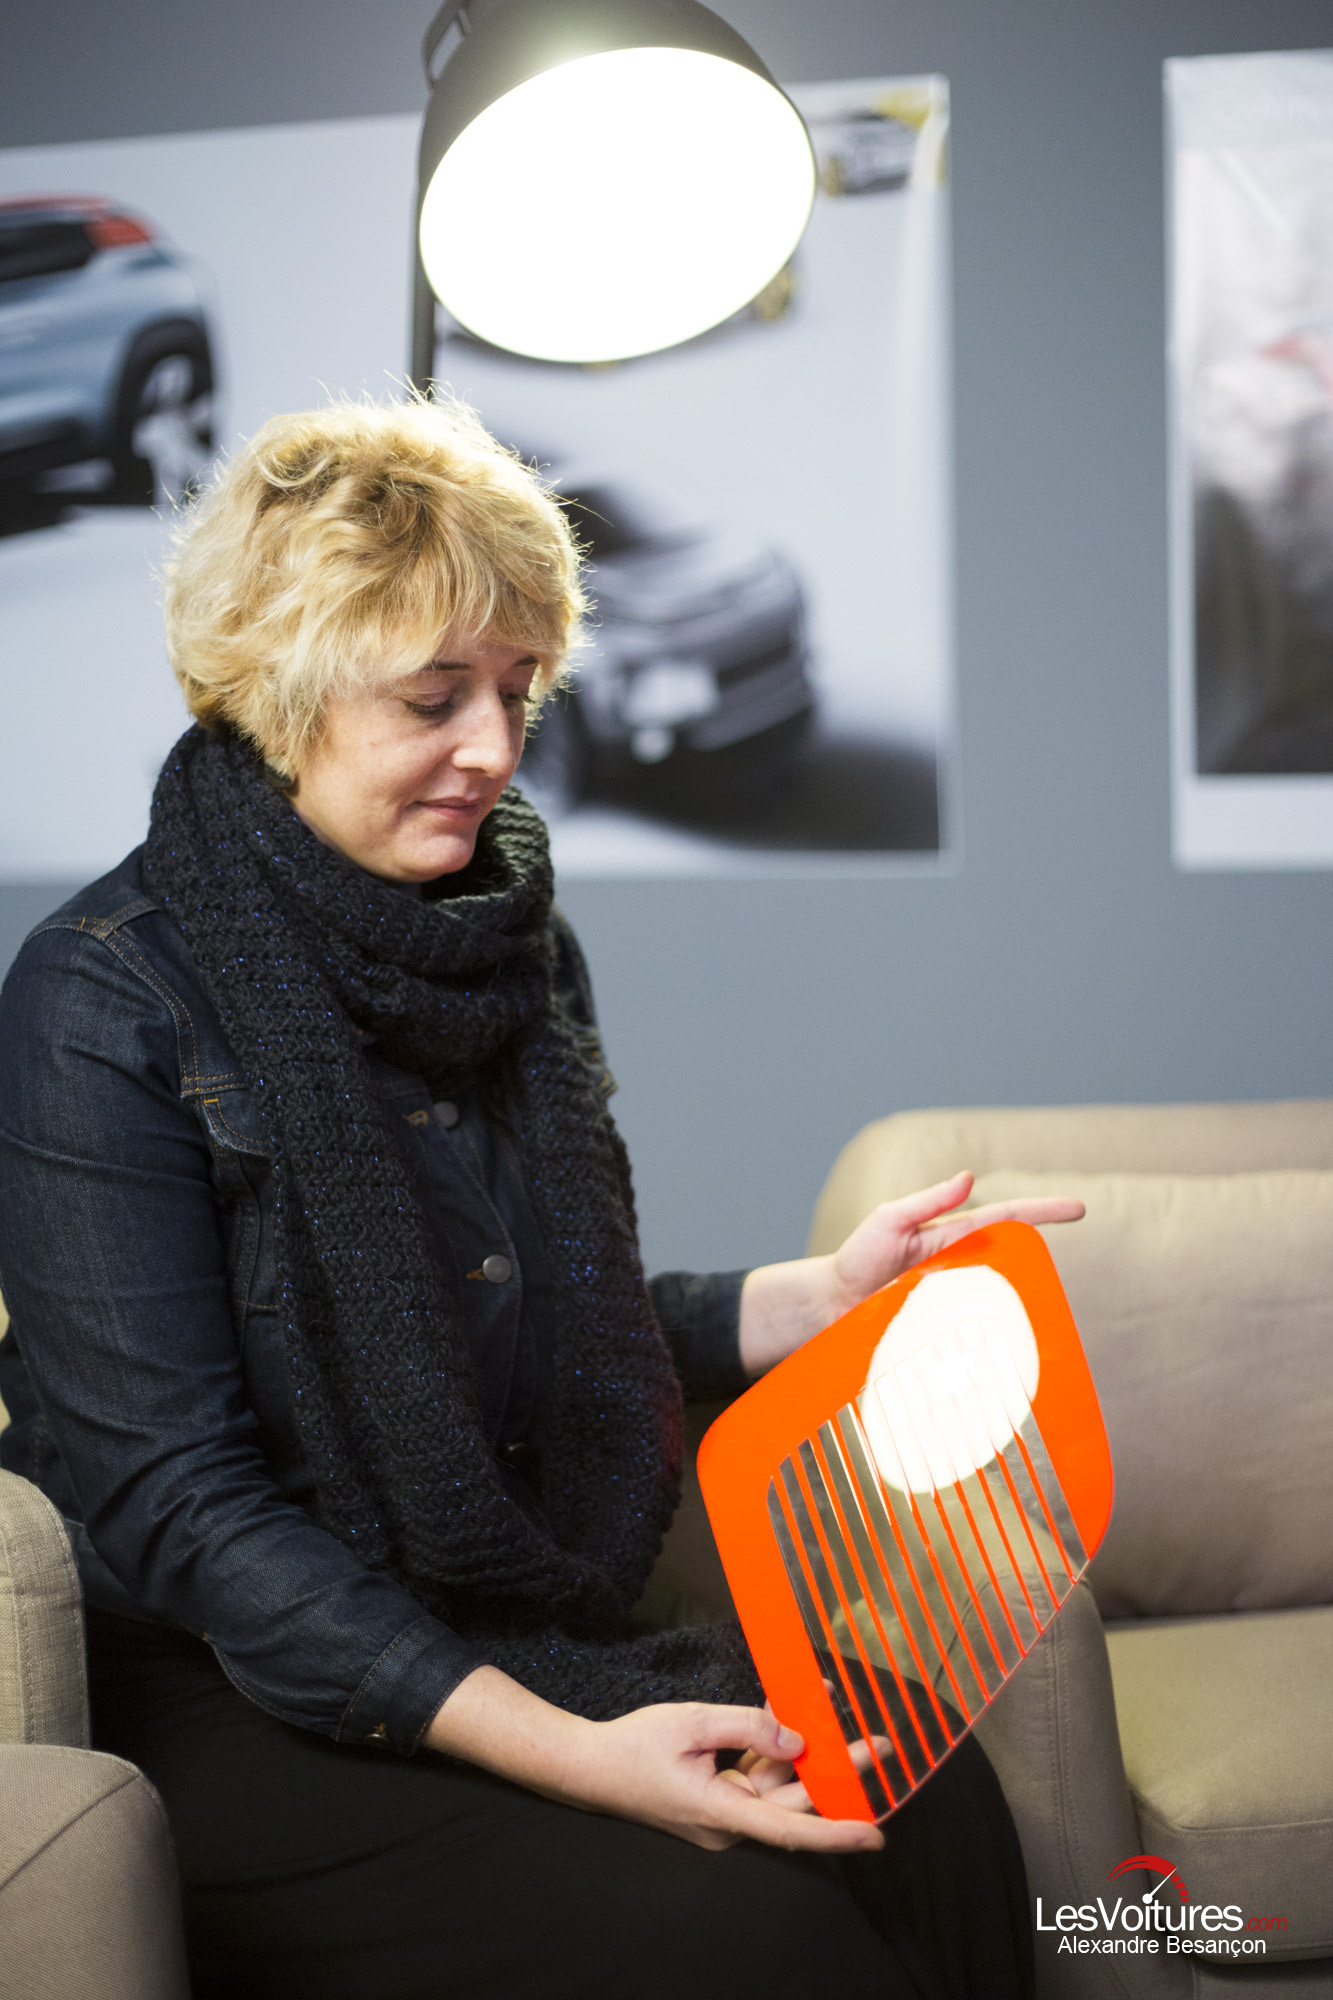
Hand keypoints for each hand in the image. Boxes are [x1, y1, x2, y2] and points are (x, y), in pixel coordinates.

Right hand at [573, 1701, 880, 1852]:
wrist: (590, 1766)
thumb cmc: (635, 1746)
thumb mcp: (692, 1724)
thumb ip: (746, 1726)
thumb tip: (794, 1737)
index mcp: (721, 1811)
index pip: (789, 1828)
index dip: (836, 1833)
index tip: (876, 1834)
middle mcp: (729, 1820)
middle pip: (793, 1797)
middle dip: (834, 1770)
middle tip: (876, 1745)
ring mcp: (724, 1809)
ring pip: (776, 1781)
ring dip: (802, 1748)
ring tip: (833, 1707)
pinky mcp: (718, 1795)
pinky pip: (755, 1772)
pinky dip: (771, 1745)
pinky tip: (788, 1710)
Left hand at [738, 1170, 1084, 1376]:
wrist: (828, 1306)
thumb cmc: (859, 1258)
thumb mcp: (891, 1219)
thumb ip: (929, 1201)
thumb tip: (970, 1177)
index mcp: (955, 1238)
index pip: (1007, 1219)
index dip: (1044, 1213)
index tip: (1080, 1209)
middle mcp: (964, 1270)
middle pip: (1016, 1262)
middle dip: (1046, 1260)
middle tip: (1069, 1267)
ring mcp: (956, 1302)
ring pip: (1004, 1302)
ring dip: (1026, 1302)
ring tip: (1046, 1306)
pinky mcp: (945, 1333)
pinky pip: (978, 1336)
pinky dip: (997, 1340)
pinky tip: (1014, 1351)